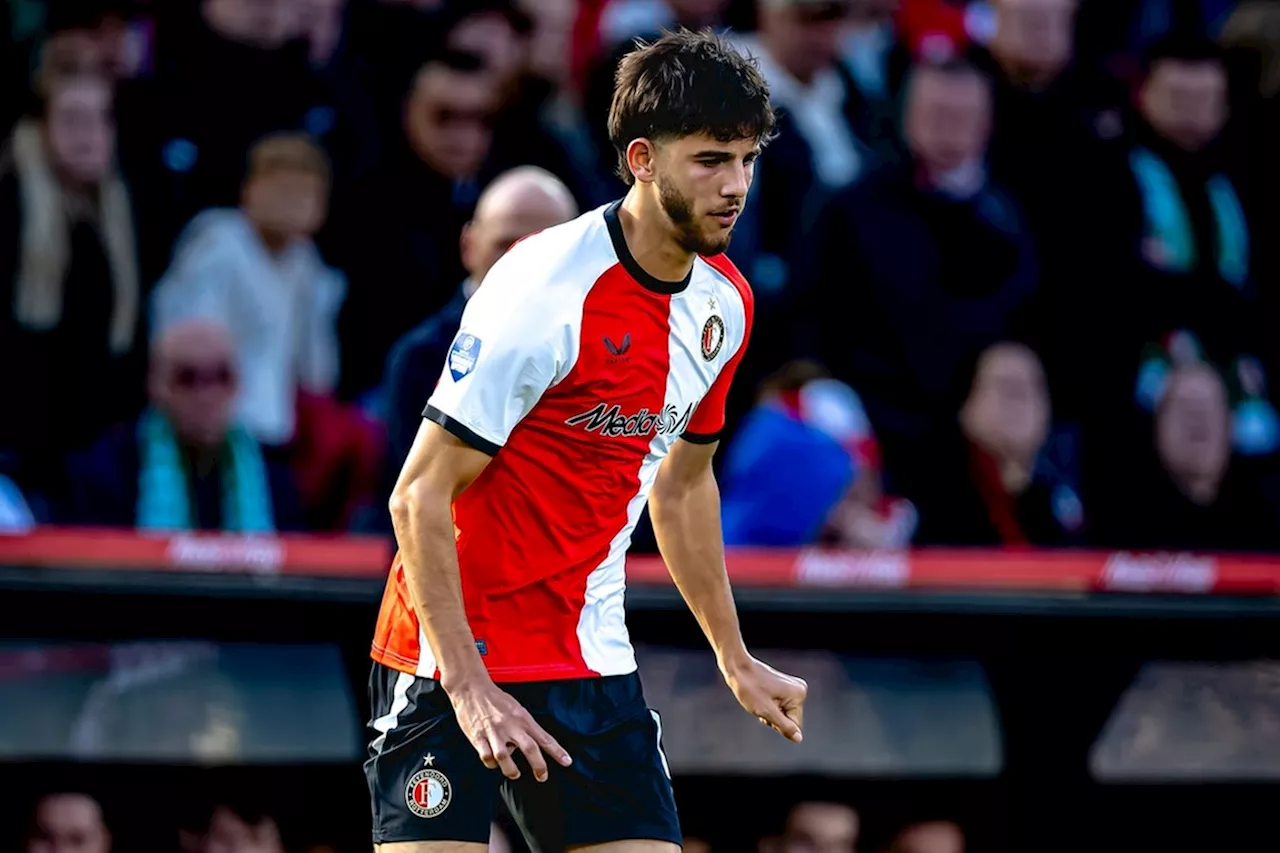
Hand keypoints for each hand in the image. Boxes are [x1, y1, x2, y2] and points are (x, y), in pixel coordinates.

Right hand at [447, 678, 572, 780]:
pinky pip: (487, 757)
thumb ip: (523, 727)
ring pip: (505, 757)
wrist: (471, 688)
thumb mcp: (516, 708)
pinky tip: (494, 762)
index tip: (567, 761)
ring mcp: (494, 732)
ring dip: (511, 770)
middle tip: (542, 776)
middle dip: (539, 766)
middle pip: (529, 748)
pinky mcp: (478, 737)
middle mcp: (510, 725)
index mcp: (522, 718)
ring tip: (515, 773)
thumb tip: (528, 746)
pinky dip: (492, 764)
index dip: (557, 751)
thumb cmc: (495, 699)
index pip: (544, 737)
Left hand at [724, 656, 807, 742]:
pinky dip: (769, 706)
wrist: (738, 668)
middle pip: (790, 719)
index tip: (766, 711)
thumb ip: (784, 726)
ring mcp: (791, 687)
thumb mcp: (766, 711)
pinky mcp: (784, 686)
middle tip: (761, 705)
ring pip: (783, 713)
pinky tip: (761, 698)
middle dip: (774, 717)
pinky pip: (780, 706)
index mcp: (798, 694)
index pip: (795, 725)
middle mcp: (799, 689)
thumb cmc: (749, 687)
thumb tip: (798, 738)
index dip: (778, 724)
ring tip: (760, 700)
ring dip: (770, 712)